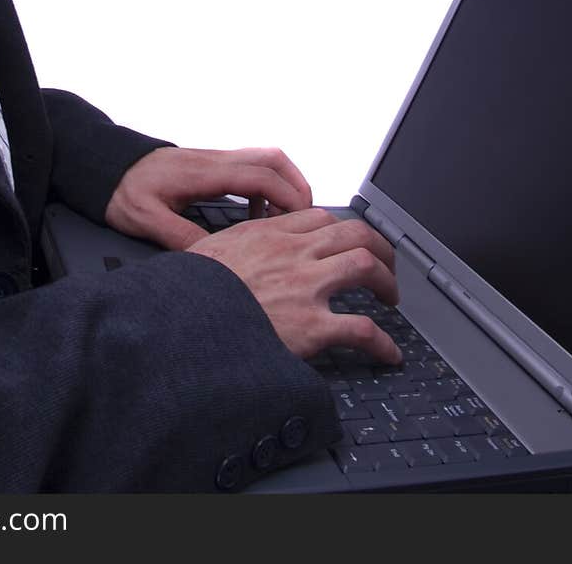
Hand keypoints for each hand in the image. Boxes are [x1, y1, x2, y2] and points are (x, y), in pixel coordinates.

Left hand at [104, 145, 313, 250]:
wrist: (107, 165)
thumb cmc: (123, 189)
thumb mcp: (145, 220)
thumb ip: (179, 237)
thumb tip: (212, 259)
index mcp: (204, 173)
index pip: (259, 175)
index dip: (287, 196)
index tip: (302, 220)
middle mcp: (215, 160)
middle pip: (272, 158)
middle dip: (297, 185)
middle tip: (306, 218)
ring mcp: (214, 160)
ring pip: (264, 159)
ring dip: (284, 183)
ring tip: (288, 217)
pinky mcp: (211, 165)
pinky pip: (250, 167)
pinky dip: (265, 186)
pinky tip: (257, 213)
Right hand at [188, 208, 402, 363]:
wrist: (180, 320)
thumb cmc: (189, 291)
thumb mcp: (209, 251)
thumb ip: (234, 247)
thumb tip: (235, 254)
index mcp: (268, 234)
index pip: (320, 217)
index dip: (342, 229)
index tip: (348, 242)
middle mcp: (292, 252)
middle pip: (354, 232)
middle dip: (378, 247)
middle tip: (385, 266)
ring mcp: (304, 286)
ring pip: (365, 265)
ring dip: (386, 281)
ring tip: (391, 298)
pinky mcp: (311, 326)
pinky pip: (362, 329)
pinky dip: (382, 342)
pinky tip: (388, 353)